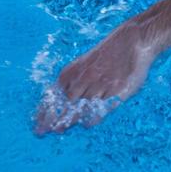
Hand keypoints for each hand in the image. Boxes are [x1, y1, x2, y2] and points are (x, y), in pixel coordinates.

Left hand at [35, 21, 157, 134]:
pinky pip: (101, 108)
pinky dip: (92, 118)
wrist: (131, 40)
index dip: (44, 111)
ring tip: (61, 129)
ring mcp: (101, 85)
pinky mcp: (118, 91)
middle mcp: (85, 79)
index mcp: (72, 72)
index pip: (53, 96)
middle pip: (65, 104)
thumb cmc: (106, 54)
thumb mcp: (83, 63)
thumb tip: (57, 99)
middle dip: (53, 119)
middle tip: (44, 131)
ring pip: (81, 108)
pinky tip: (87, 123)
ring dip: (69, 120)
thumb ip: (71, 80)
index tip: (38, 124)